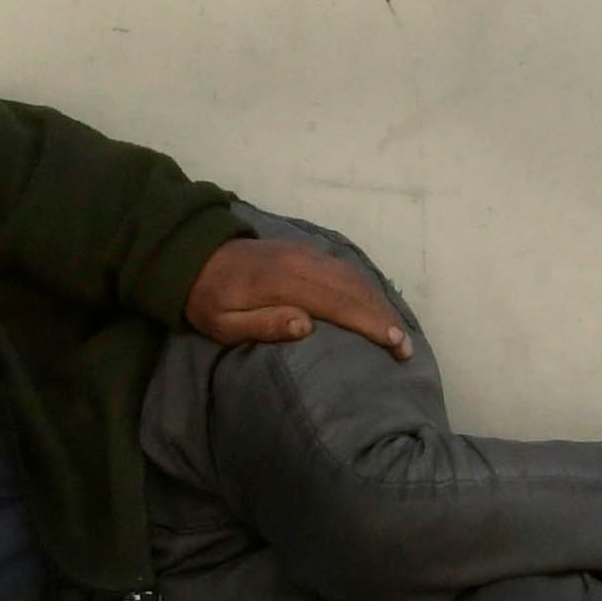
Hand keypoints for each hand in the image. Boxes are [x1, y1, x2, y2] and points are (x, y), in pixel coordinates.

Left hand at [185, 238, 413, 357]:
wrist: (196, 256)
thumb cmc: (209, 299)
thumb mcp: (223, 322)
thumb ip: (263, 323)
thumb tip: (306, 326)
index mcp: (283, 281)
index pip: (338, 302)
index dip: (369, 323)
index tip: (395, 344)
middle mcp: (302, 262)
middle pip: (353, 288)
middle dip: (383, 317)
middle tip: (405, 349)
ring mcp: (306, 253)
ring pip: (353, 276)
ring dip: (378, 303)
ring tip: (396, 333)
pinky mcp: (306, 252)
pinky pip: (344, 269)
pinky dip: (365, 289)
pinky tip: (374, 307)